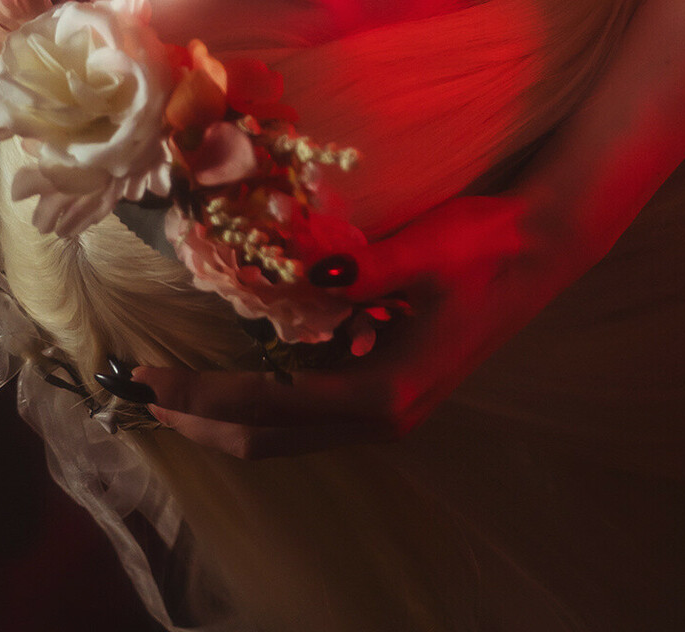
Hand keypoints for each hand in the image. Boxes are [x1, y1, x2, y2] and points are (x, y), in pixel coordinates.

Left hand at [137, 192, 576, 458]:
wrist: (545, 250)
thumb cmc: (487, 245)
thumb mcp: (425, 249)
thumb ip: (362, 270)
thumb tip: (301, 277)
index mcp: (382, 395)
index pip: (263, 404)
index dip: (196, 392)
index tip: (143, 375)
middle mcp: (381, 419)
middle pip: (265, 439)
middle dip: (197, 419)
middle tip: (139, 390)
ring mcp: (389, 414)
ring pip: (286, 434)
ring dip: (226, 416)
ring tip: (174, 388)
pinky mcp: (393, 394)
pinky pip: (312, 414)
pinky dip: (265, 401)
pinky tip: (243, 369)